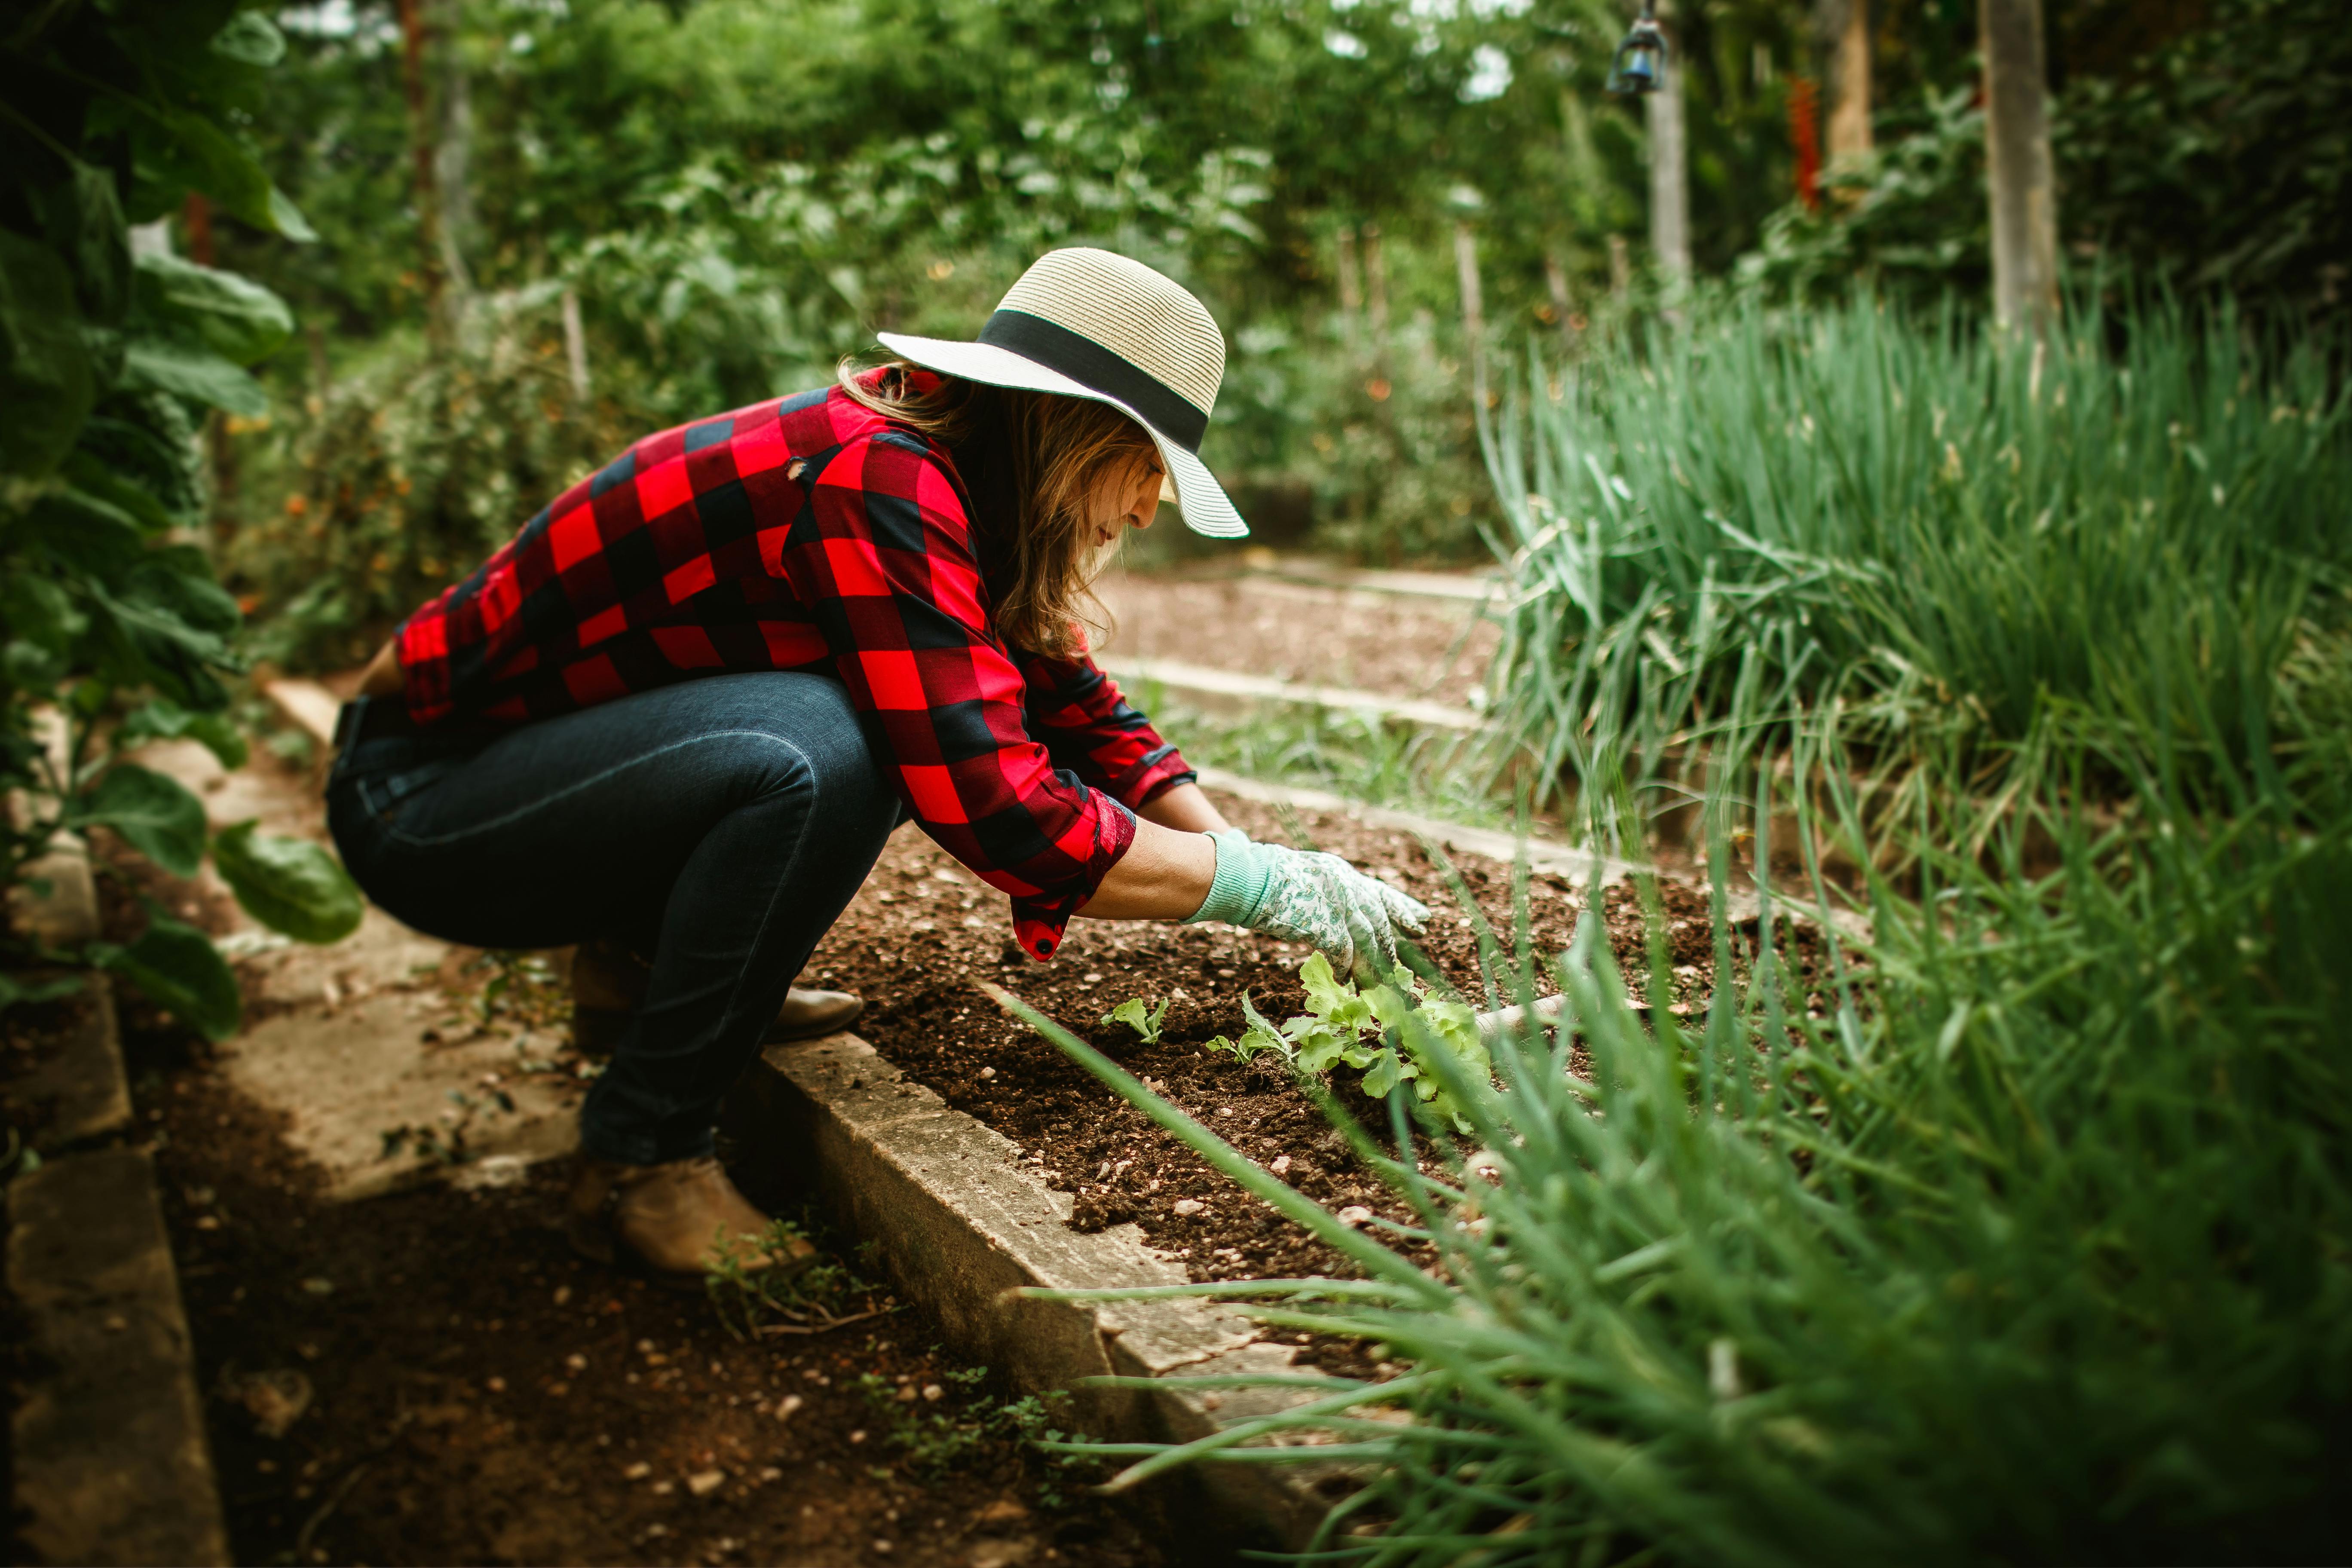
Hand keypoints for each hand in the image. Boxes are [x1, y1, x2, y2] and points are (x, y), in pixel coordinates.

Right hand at [1190, 830, 1429, 979]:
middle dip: (1392, 947)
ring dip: (1373, 966)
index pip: (1381, 893)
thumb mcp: (1308, 878)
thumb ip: (1329, 893)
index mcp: (1342, 874)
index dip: (1403, 910)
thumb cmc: (1267, 878)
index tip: (1423, 922)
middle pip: (1378, 921)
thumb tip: (1343, 917)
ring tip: (1381, 986)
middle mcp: (1346, 885)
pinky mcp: (1324, 922)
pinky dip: (1345, 969)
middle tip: (1403, 968)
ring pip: (1367, 941)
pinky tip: (1345, 982)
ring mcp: (1336, 903)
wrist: (1248, 877)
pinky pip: (1342, 953)